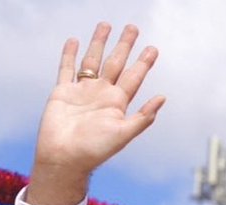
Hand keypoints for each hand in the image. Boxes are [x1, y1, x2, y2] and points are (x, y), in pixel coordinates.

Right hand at [26, 23, 164, 204]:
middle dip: (124, 46)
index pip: (134, 77)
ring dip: (99, 43)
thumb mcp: (124, 134)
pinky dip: (70, 55)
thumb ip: (143, 117)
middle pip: (116, 63)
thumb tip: (163, 98)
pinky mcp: (62, 92)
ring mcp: (82, 92)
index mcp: (118, 103)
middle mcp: (102, 94)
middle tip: (133, 27)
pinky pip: (67, 68)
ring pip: (92, 61)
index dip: (144, 62)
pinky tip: (75, 41)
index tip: (153, 48)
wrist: (65, 158)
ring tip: (106, 25)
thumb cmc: (95, 150)